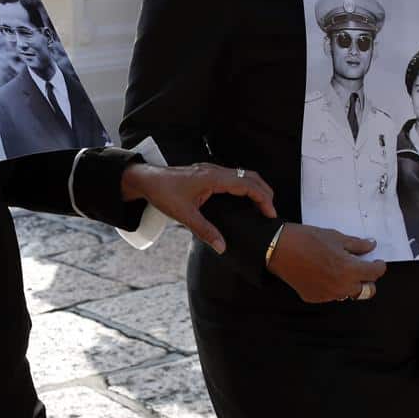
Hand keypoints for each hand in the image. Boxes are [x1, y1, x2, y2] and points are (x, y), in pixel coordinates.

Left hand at [119, 162, 275, 254]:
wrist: (147, 179)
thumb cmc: (163, 193)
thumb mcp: (184, 216)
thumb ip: (205, 231)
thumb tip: (222, 247)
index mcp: (213, 178)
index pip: (247, 184)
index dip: (263, 199)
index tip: (270, 214)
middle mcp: (215, 171)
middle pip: (250, 176)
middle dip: (265, 192)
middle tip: (271, 212)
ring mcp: (212, 170)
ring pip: (242, 174)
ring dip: (256, 188)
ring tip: (263, 207)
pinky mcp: (207, 174)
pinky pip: (233, 177)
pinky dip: (245, 186)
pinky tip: (244, 200)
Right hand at [267, 224, 387, 303]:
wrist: (278, 249)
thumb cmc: (307, 239)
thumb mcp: (335, 236)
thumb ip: (356, 245)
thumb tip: (371, 246)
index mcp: (349, 269)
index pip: (375, 273)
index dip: (379, 266)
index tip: (377, 261)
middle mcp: (341, 286)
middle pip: (367, 290)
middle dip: (367, 279)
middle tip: (361, 267)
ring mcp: (328, 295)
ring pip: (348, 294)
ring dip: (350, 284)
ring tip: (339, 269)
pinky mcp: (314, 298)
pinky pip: (331, 295)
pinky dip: (332, 286)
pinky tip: (322, 274)